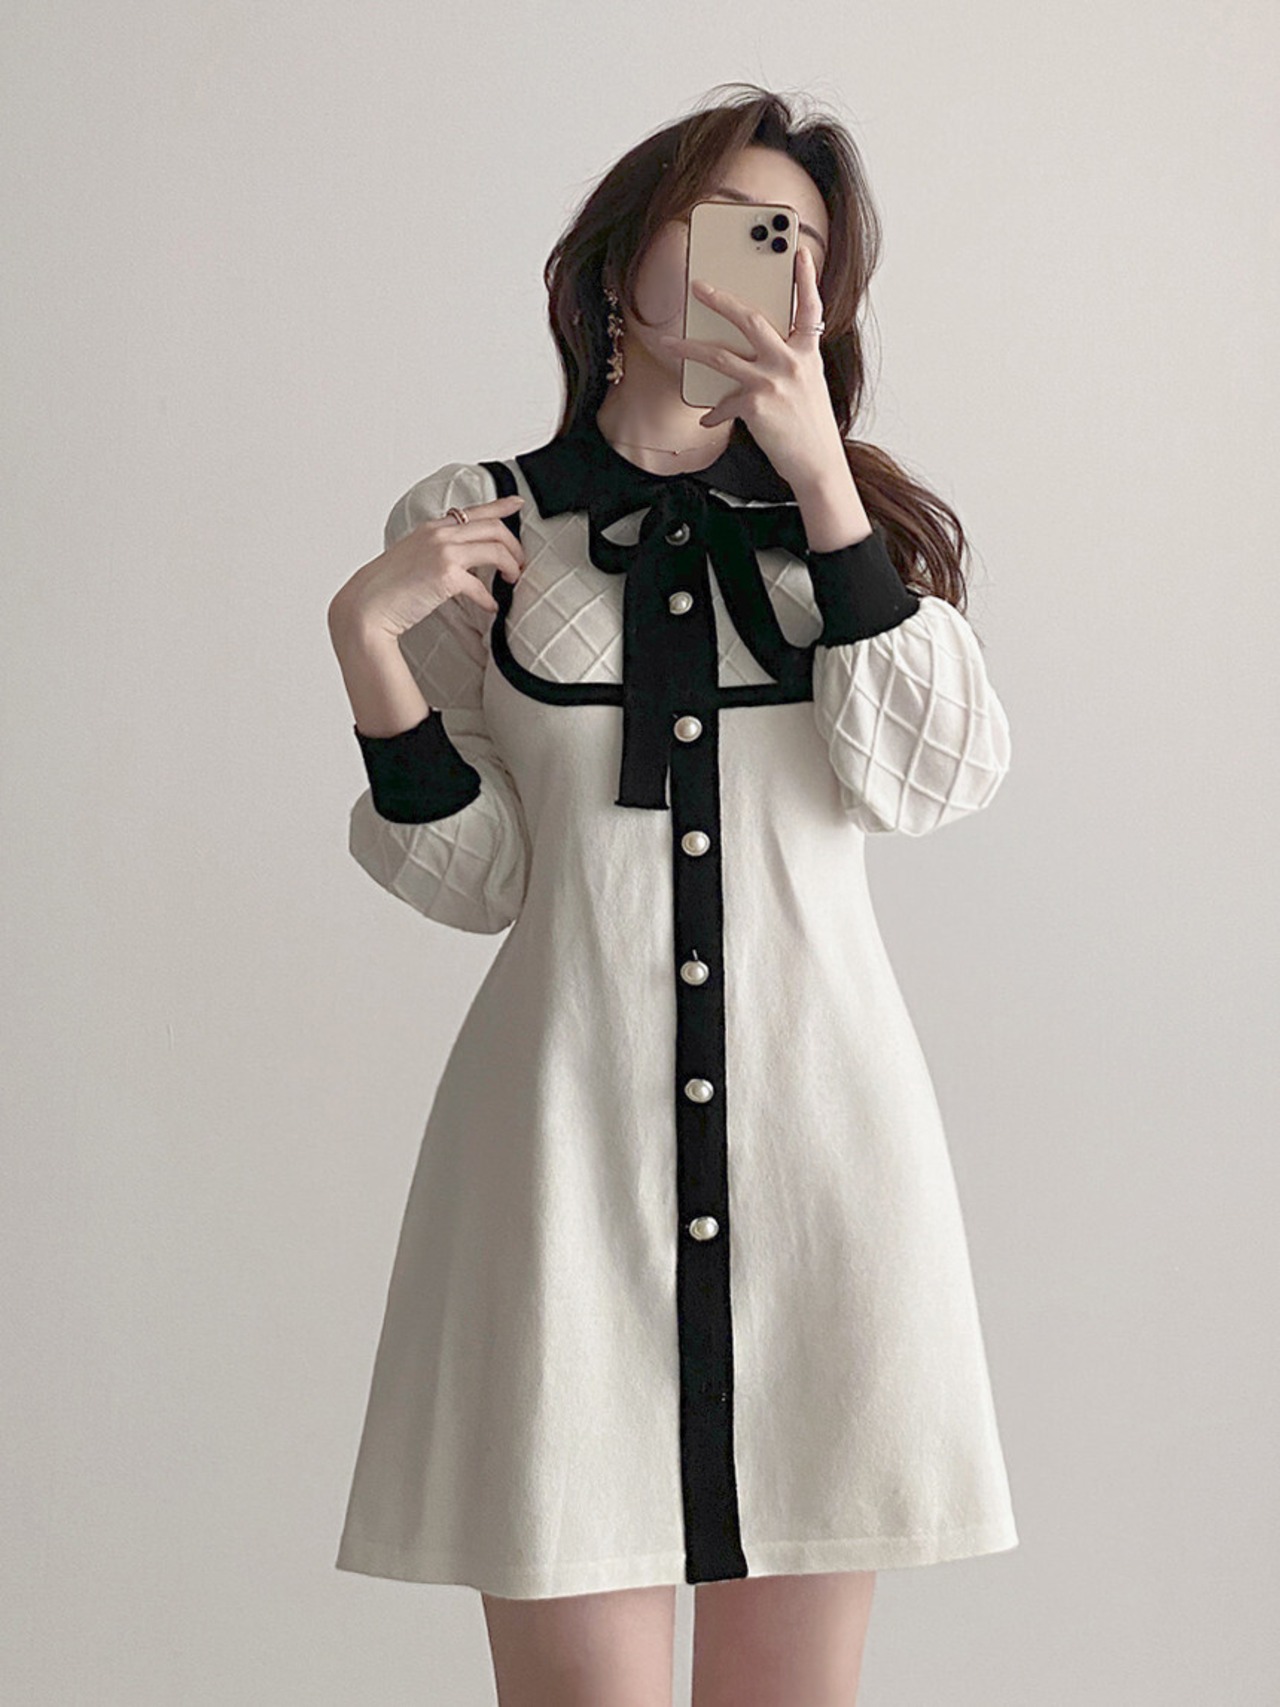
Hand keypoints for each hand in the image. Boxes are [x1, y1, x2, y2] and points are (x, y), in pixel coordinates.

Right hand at [328, 493, 526, 641]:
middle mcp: (439, 534)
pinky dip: (489, 599)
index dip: (500, 506)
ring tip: (513, 580)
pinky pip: (482, 586)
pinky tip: (491, 607)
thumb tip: (464, 561)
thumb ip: (437, 551)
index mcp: (432, 528)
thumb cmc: (388, 588)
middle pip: (494, 528)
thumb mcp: (413, 556)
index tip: (517, 503)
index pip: (474, 510)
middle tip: (520, 565)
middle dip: (515, 546)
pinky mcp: (446, 575)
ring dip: (512, 566)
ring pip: (496, 550)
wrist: (367, 606)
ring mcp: (443, 552)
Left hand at [658, 247, 849, 493]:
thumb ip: (784, 365)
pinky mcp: (755, 405)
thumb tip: (749, 361)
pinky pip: (723, 403)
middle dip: (721, 301)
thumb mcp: (806, 386)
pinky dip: (713, 413)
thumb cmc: (810, 427)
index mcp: (806, 353)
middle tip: (699, 287)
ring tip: (668, 343)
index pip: (809, 308)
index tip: (797, 253)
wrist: (817, 463)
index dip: (806, 279)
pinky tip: (707, 420)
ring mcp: (772, 382)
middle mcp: (791, 361)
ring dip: (689, 349)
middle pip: (751, 320)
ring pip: (721, 356)